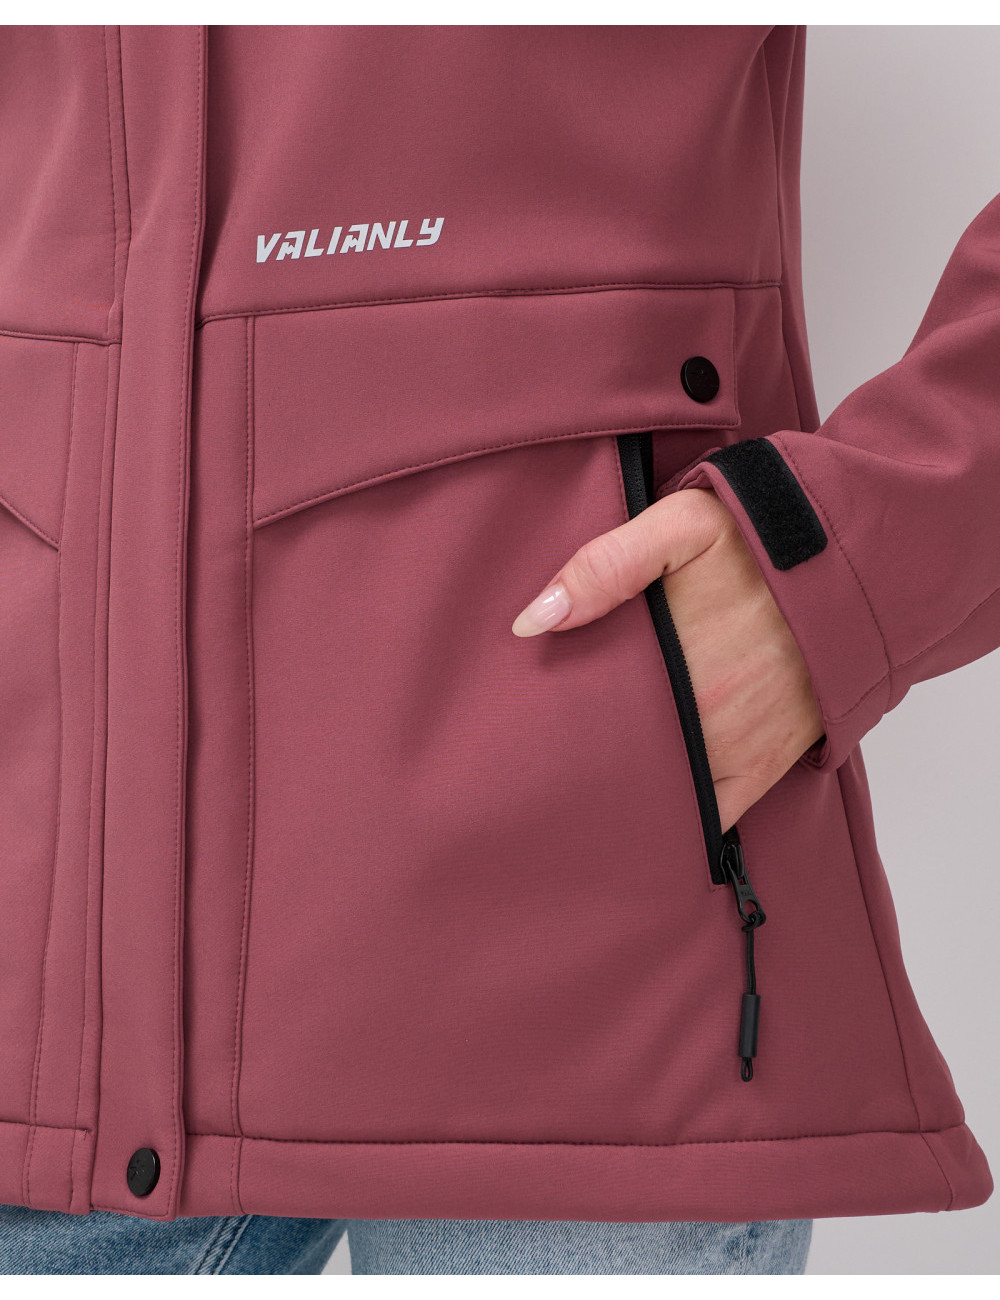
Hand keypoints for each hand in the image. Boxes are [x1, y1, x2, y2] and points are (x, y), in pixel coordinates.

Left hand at [511, 486, 824, 831]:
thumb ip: (605, 564)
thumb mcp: (680, 525)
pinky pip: (712, 814)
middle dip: (579, 767)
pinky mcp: (764, 764)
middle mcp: (703, 716)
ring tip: (580, 799)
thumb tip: (533, 621)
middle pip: (618, 761)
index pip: (589, 719)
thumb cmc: (760, 540)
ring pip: (660, 794)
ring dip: (623, 796)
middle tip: (539, 773)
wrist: (854, 563)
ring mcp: (736, 746)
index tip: (521, 739)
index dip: (553, 731)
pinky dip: (681, 821)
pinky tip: (646, 823)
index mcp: (670, 664)